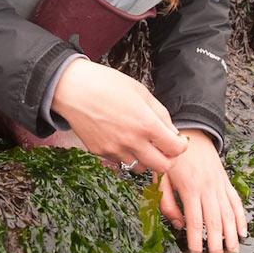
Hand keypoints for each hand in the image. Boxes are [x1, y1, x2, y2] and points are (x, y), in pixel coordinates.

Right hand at [50, 58, 188, 173]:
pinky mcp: (100, 152)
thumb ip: (161, 114)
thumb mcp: (141, 92)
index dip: (181, 146)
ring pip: (141, 168)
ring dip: (146, 159)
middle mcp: (132, 141)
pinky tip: (122, 139)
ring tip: (142, 144)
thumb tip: (172, 132)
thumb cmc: (107, 84)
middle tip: (164, 148)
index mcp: (146, 124)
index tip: (177, 141)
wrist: (73, 89)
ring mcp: (115, 150)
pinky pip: (121, 161)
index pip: (176, 149)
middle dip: (167, 159)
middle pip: (162, 167)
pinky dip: (126, 154)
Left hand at [155, 129, 247, 252]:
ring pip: (229, 213)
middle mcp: (208, 188)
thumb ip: (167, 203)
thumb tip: (178, 224)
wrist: (191, 134)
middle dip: (217, 242)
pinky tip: (243, 231)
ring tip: (233, 251)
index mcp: (190, 188)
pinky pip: (236, 202)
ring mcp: (220, 185)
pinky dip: (241, 217)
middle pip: (215, 220)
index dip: (196, 238)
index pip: (195, 220)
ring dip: (232, 234)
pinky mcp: (226, 182)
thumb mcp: (162, 178)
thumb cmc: (173, 159)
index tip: (196, 252)